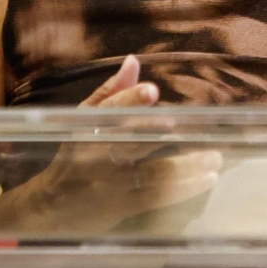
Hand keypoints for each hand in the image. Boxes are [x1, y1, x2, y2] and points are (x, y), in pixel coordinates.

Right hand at [0, 55, 221, 231]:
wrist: (52, 207)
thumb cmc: (74, 155)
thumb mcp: (83, 121)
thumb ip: (111, 93)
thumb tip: (134, 60)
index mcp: (86, 129)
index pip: (108, 112)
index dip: (129, 100)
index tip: (152, 91)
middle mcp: (96, 156)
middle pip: (130, 141)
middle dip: (159, 132)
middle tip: (191, 125)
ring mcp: (110, 185)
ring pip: (152, 173)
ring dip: (187, 166)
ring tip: (214, 156)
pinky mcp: (123, 207)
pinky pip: (158, 197)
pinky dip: (185, 188)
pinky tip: (207, 178)